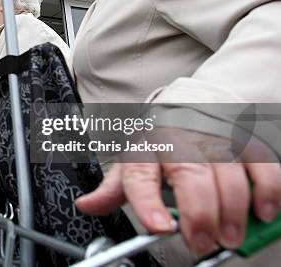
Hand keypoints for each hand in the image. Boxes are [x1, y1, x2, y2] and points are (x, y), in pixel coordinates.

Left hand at [75, 127, 280, 255]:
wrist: (192, 108)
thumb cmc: (160, 142)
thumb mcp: (132, 162)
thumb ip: (114, 189)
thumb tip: (87, 205)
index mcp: (145, 150)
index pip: (141, 175)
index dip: (148, 203)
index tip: (159, 227)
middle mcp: (179, 142)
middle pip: (191, 177)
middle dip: (199, 215)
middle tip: (201, 242)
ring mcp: (215, 140)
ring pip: (228, 175)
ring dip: (233, 211)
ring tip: (229, 236)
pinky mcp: (245, 142)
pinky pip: (262, 166)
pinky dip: (267, 191)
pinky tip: (261, 212)